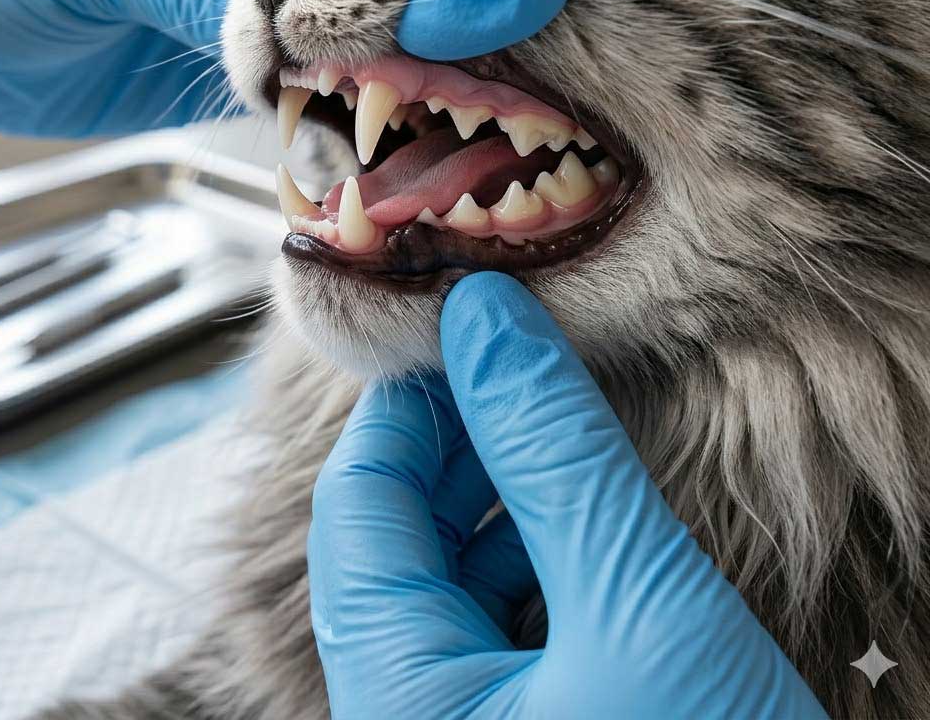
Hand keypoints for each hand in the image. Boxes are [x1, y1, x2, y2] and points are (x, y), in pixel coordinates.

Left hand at [308, 273, 827, 719]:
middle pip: (392, 543)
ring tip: (553, 440)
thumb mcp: (638, 605)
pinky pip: (489, 630)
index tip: (468, 332)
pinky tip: (576, 532)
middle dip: (454, 448)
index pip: (359, 504)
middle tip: (522, 376)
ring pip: (441, 585)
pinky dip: (525, 563)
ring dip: (492, 501)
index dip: (409, 405)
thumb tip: (486, 316)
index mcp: (397, 700)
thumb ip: (552, 452)